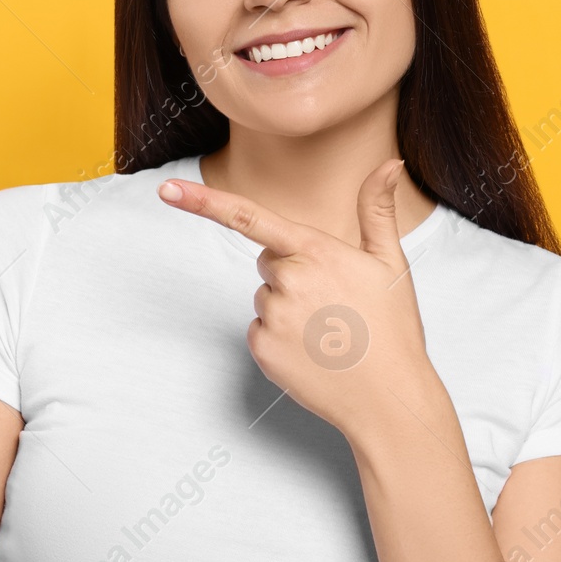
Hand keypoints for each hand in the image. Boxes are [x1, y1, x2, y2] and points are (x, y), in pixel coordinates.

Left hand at [157, 158, 429, 437]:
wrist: (390, 398)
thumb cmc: (392, 328)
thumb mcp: (390, 263)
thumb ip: (377, 209)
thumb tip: (388, 163)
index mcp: (315, 251)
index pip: (249, 218)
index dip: (203, 201)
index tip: (167, 189)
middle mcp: (288, 281)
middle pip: (268, 262)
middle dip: (292, 273)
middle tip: (333, 302)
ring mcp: (272, 318)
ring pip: (264, 297)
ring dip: (288, 308)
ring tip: (328, 330)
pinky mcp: (262, 350)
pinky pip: (259, 330)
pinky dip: (281, 338)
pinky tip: (313, 351)